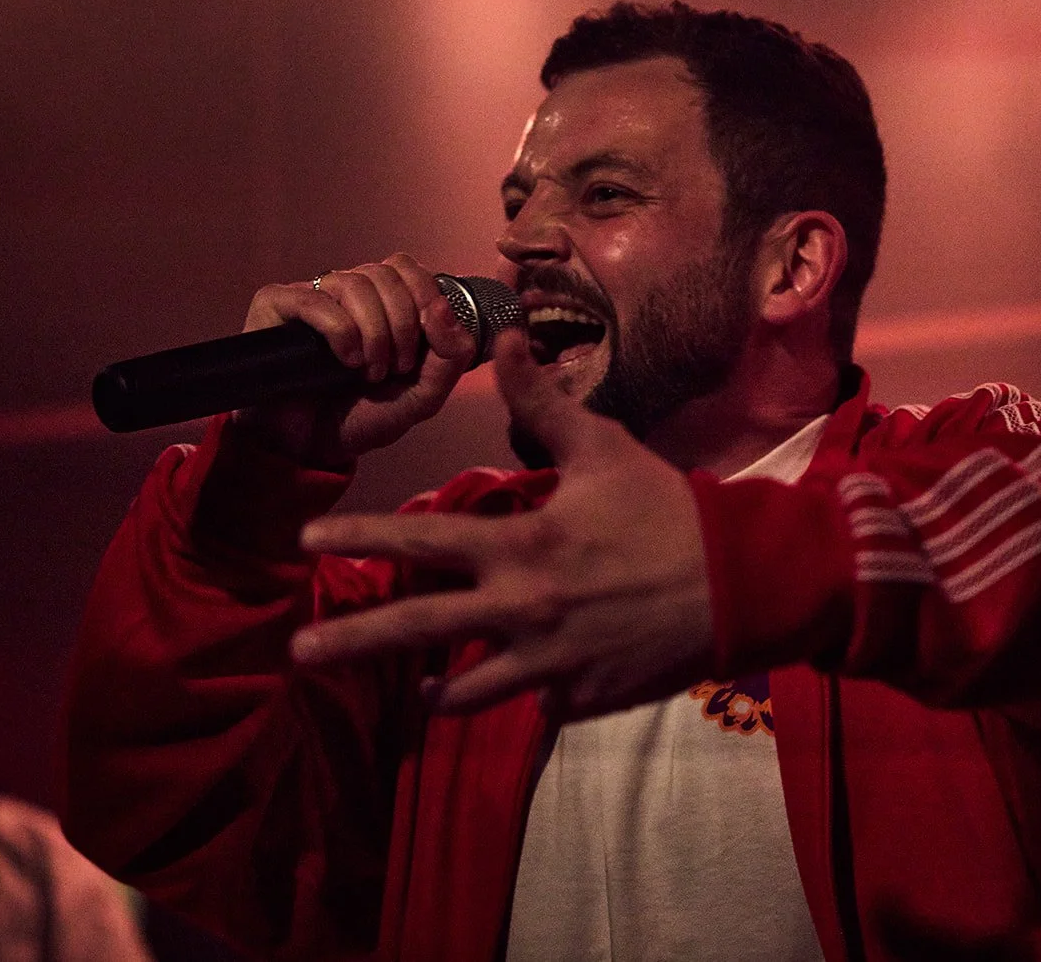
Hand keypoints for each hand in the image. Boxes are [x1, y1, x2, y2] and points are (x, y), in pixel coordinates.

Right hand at [232, 254, 475, 468]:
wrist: (312, 447)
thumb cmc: (363, 417)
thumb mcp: (423, 396)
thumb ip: (450, 357)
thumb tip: (442, 307)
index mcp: (383, 302)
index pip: (407, 268)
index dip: (424, 297)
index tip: (421, 347)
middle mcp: (348, 293)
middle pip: (386, 274)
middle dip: (402, 326)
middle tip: (395, 368)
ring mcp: (312, 296)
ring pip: (355, 284)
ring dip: (374, 334)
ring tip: (368, 371)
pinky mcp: (277, 305)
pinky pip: (316, 300)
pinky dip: (341, 332)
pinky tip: (345, 361)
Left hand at [291, 330, 715, 719]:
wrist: (741, 583)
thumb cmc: (668, 510)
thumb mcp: (604, 448)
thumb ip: (542, 401)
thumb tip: (502, 337)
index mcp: (522, 546)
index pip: (422, 545)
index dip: (361, 539)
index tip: (308, 543)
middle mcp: (523, 611)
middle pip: (419, 631)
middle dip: (353, 641)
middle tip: (299, 650)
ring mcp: (549, 664)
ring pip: (468, 691)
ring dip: (436, 691)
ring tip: (412, 693)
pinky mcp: (579, 699)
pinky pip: (535, 703)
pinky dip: (521, 695)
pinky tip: (519, 688)